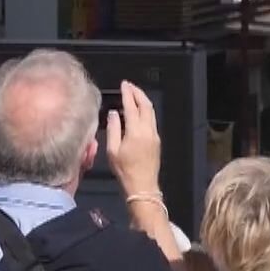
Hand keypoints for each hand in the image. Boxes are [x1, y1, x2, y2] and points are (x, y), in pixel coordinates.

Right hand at [106, 82, 162, 197]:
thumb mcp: (113, 151)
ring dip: (143, 100)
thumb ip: (113, 129)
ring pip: (151, 112)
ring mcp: (154, 135)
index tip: (124, 84)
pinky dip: (145, 111)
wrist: (143, 186)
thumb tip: (113, 114)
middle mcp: (148, 131)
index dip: (127, 93)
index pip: (132, 106)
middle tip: (129, 86)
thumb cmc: (125, 171)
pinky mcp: (157, 141)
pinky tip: (138, 111)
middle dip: (138, 92)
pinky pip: (152, 120)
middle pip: (146, 105)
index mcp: (136, 131)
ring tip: (134, 94)